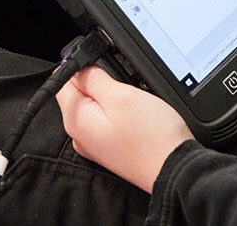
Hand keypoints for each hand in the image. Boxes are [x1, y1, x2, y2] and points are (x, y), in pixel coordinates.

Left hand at [56, 66, 194, 192]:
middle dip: (100, 82)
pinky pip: (109, 117)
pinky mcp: (112, 145)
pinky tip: (137, 114)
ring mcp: (96, 141)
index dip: (82, 67)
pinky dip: (121, 110)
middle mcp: (81, 134)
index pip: (62, 82)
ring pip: (97, 104)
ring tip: (134, 102)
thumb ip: (93, 79)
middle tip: (124, 87)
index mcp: (75, 120)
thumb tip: (78, 68)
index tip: (103, 69)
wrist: (174, 168)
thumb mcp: (120, 96)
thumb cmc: (151, 136)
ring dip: (113, 96)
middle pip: (80, 93)